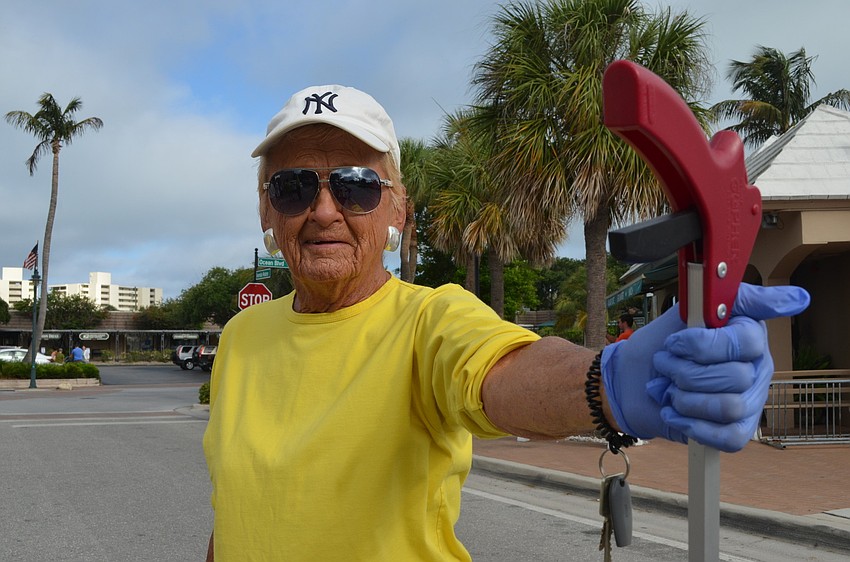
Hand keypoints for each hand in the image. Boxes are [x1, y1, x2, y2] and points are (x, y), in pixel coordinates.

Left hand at [602, 283, 809, 451]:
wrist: (631, 378)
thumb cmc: (662, 342)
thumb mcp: (690, 307)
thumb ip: (731, 294)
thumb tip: (798, 297)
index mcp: (750, 335)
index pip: (747, 342)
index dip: (702, 344)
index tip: (675, 341)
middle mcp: (756, 369)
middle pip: (734, 377)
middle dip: (684, 371)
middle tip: (665, 364)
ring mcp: (749, 402)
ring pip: (728, 407)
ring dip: (684, 398)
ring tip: (668, 388)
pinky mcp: (735, 431)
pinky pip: (728, 437)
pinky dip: (692, 425)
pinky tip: (673, 411)